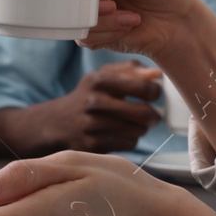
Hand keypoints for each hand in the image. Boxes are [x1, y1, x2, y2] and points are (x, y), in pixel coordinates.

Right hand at [0, 63, 162, 157]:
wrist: (57, 122)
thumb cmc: (88, 95)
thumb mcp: (103, 75)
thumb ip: (131, 70)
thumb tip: (158, 74)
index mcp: (99, 79)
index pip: (143, 86)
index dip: (155, 92)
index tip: (153, 95)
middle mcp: (94, 101)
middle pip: (143, 113)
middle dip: (153, 115)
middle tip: (151, 115)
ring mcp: (92, 125)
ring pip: (138, 130)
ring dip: (141, 128)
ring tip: (133, 123)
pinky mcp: (93, 145)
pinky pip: (128, 144)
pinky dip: (130, 140)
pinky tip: (121, 134)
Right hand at [55, 0, 206, 60]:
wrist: (178, 22)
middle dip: (87, 1)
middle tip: (110, 3)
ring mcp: (87, 11)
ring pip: (71, 18)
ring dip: (103, 19)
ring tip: (128, 15)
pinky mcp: (92, 34)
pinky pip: (83, 36)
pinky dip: (108, 32)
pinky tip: (129, 24)